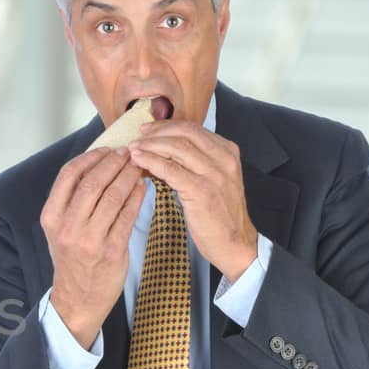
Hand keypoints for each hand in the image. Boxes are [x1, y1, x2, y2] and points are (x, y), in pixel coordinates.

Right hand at [40, 148, 146, 348]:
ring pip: (112, 196)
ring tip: (138, 167)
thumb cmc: (72, 259)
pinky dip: (136, 197)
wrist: (78, 298)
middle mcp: (68, 227)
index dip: (90, 157)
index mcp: (51, 217)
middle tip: (128, 153)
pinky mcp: (111, 251)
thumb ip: (72, 200)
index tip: (106, 150)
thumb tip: (97, 165)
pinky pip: (127, 216)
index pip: (68, 175)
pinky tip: (142, 188)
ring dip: (128, 177)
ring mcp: (90, 240)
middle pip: (92, 182)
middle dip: (113, 163)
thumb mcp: (60, 228)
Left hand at [129, 120, 258, 280]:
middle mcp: (224, 159)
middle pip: (184, 133)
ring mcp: (214, 174)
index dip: (166, 125)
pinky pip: (171, 170)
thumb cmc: (220, 213)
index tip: (148, 129)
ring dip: (150, 146)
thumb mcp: (214, 178)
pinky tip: (139, 161)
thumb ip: (197, 161)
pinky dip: (151, 162)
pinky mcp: (202, 191)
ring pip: (176, 148)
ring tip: (133, 149)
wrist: (234, 243)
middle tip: (138, 137)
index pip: (193, 128)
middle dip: (157, 132)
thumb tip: (164, 147)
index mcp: (228, 151)